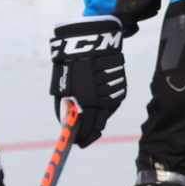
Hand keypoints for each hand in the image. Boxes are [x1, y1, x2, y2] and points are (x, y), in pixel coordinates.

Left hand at [50, 15, 126, 147]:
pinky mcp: (121, 88)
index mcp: (85, 100)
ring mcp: (113, 94)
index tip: (78, 143)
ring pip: (106, 114)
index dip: (82, 138)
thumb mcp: (63, 86)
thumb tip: (66, 123)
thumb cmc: (71, 64)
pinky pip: (113, 104)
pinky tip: (98, 100)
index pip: (86, 128)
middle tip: (84, 136)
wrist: (92, 42)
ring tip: (89, 110)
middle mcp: (102, 99)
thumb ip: (65, 106)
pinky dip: (105, 105)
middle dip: (90, 131)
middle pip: (98, 124)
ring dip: (98, 116)